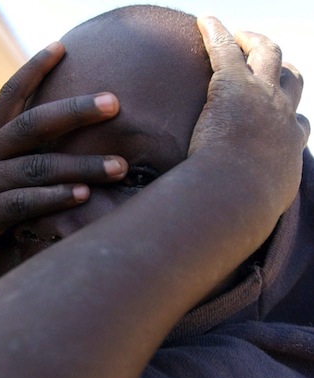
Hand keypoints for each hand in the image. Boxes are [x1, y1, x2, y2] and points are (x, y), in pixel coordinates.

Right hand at [0, 42, 127, 272]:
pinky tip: (82, 195)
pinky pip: (23, 203)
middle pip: (32, 125)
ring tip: (119, 166)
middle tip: (114, 102)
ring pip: (36, 167)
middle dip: (74, 111)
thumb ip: (9, 153)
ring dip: (81, 166)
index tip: (61, 46)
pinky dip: (54, 197)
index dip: (33, 69)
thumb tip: (50, 138)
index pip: (9, 95)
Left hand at [190, 17, 309, 212]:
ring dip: (256, 42)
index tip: (277, 115)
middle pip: (292, 79)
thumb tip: (231, 231)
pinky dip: (217, 33)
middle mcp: (283, 115)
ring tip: (241, 35)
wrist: (234, 194)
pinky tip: (204, 21)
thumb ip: (248, 209)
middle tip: (265, 63)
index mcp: (289, 145)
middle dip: (281, 68)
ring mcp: (262, 97)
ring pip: (269, 55)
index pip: (299, 123)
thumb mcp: (254, 210)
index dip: (289, 114)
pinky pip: (226, 49)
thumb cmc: (239, 207)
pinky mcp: (233, 86)